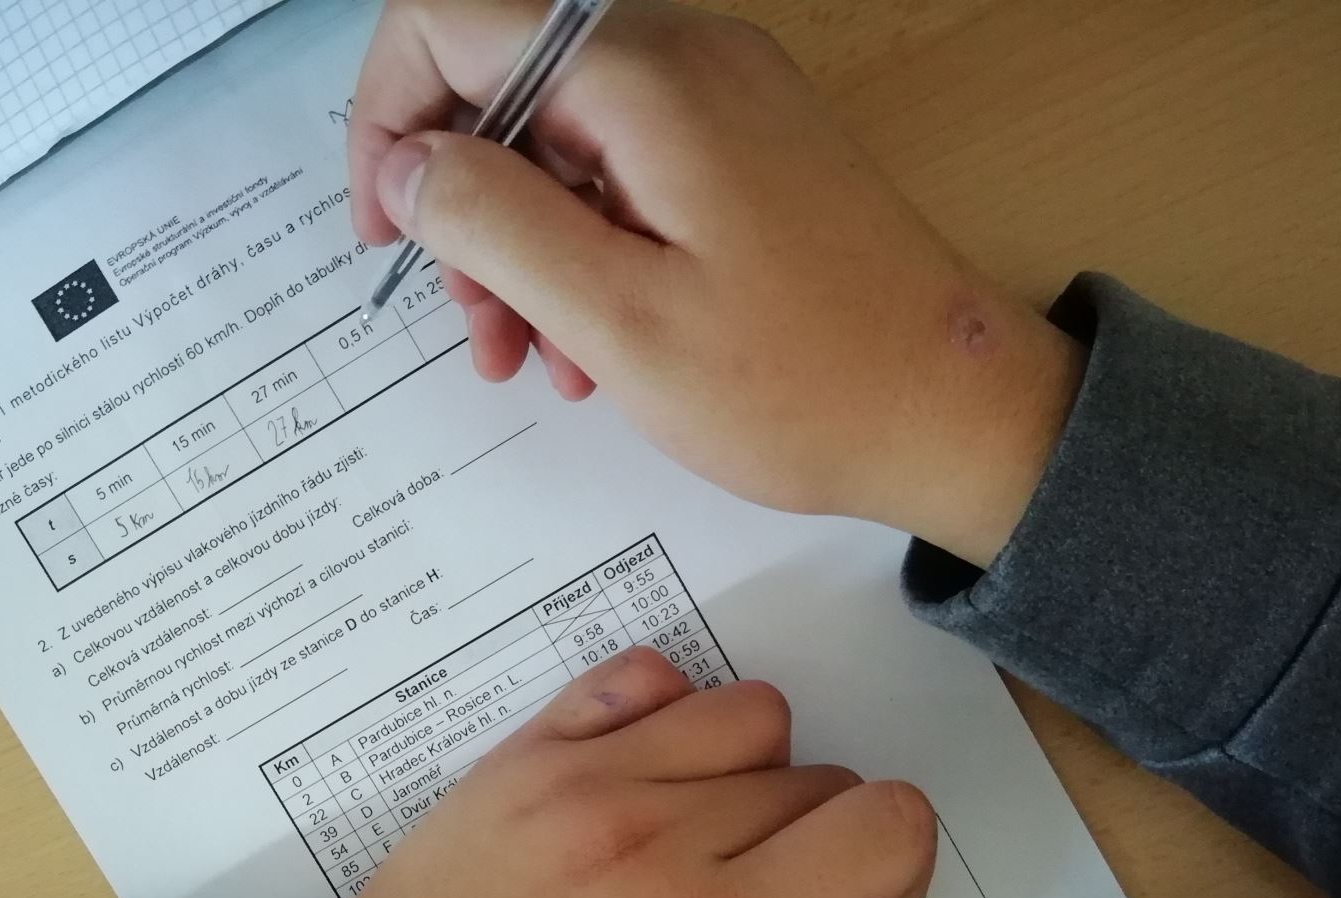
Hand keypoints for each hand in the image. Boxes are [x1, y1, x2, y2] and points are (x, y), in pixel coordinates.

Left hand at [157, 649, 934, 897]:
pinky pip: (645, 673)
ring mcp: (585, 778)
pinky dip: (668, 711)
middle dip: (820, 843)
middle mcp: (659, 838)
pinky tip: (639, 782)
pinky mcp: (527, 748)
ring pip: (753, 714)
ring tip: (696, 840)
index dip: (895, 866)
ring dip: (755, 773)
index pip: (887, 826)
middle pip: (824, 780)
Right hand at [347, 0, 1083, 567]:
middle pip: (504, 84)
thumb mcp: (617, 320)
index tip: (388, 233)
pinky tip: (593, 345)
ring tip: (537, 362)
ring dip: (522, 248)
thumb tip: (408, 163)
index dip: (389, 118)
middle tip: (480, 335)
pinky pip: (624, 171)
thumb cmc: (799, 384)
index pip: (451, 20)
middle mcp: (684, 57)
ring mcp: (722, 99)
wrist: (952, 414)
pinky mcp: (745, 148)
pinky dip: (585, 248)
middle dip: (464, 209)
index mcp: (644, 76)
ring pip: (560, 138)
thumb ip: (493, 224)